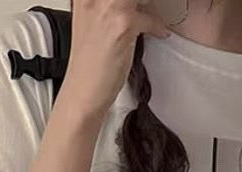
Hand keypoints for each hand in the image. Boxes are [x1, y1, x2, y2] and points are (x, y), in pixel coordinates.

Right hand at [63, 0, 170, 125]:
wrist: (82, 93)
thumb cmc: (88, 62)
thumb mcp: (93, 20)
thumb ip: (109, 5)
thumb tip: (137, 1)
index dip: (133, 0)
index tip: (139, 6)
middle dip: (144, 2)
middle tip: (147, 8)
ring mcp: (108, 8)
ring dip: (151, 5)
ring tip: (154, 14)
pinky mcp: (123, 25)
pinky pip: (150, 18)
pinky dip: (158, 27)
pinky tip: (159, 33)